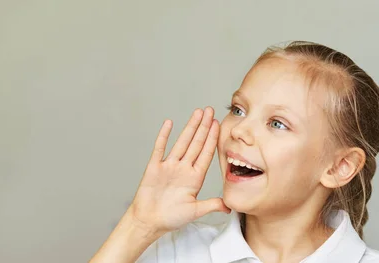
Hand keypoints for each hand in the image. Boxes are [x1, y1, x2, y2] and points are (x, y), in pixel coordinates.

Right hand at [128, 107, 230, 233]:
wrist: (149, 221)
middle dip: (204, 127)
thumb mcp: (195, 211)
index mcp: (194, 178)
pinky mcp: (154, 167)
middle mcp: (183, 169)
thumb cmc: (170, 218)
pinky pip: (160, 148)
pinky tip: (169, 123)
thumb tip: (229, 206)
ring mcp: (169, 166)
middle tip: (210, 111)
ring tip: (197, 113)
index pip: (206, 154)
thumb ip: (211, 205)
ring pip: (181, 142)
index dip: (212, 139)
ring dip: (189, 127)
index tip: (218, 125)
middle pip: (196, 144)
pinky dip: (164, 136)